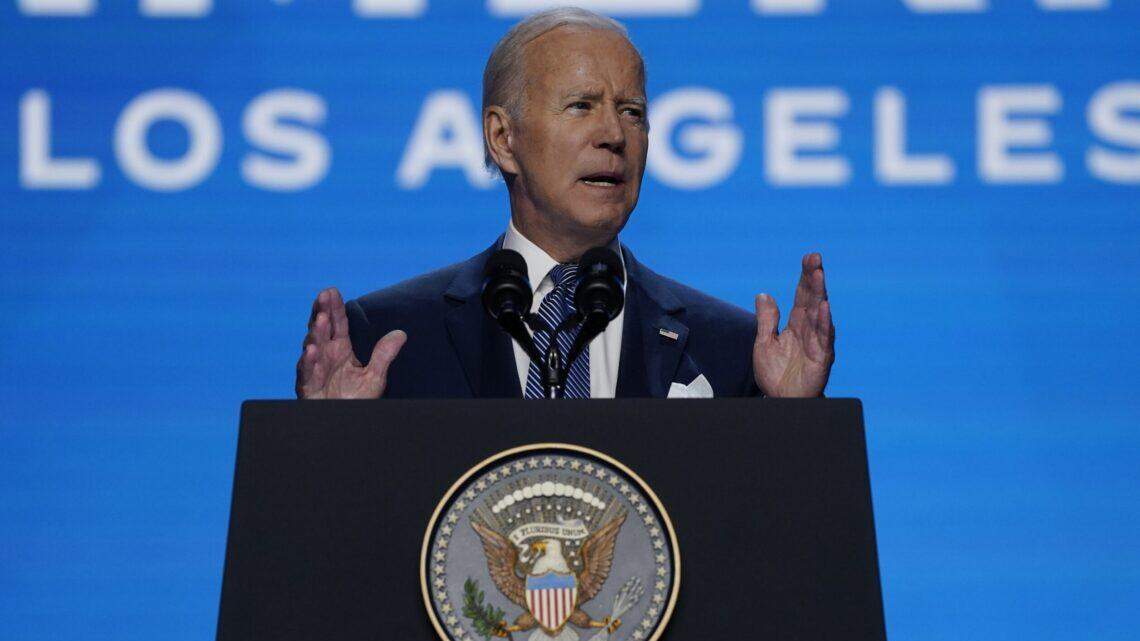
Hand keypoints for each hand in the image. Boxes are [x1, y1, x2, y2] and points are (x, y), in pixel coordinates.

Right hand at [295, 287, 405, 398]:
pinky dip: (309, 362)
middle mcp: (325, 356)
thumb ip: (383, 355)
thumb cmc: (355, 400)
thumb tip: (401, 334)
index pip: (337, 324)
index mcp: (340, 350)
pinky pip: (307, 374)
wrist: (344, 423)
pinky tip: (312, 350)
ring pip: (313, 348)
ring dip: (316, 334)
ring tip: (321, 320)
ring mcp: (315, 370)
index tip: (332, 291)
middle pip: (321, 330)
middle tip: (324, 296)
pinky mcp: (308, 387)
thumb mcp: (374, 376)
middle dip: (322, 313)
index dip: (334, 308)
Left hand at [753, 253, 834, 396]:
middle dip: (814, 278)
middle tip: (815, 257)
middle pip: (812, 299)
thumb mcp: (764, 342)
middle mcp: (809, 330)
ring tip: (818, 274)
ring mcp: (817, 342)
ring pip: (819, 313)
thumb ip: (766, 319)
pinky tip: (824, 307)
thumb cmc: (775, 374)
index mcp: (796, 325)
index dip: (805, 276)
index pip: (802, 295)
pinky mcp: (822, 357)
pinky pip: (824, 338)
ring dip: (819, 294)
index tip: (809, 257)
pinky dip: (824, 322)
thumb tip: (763, 294)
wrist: (781, 401)